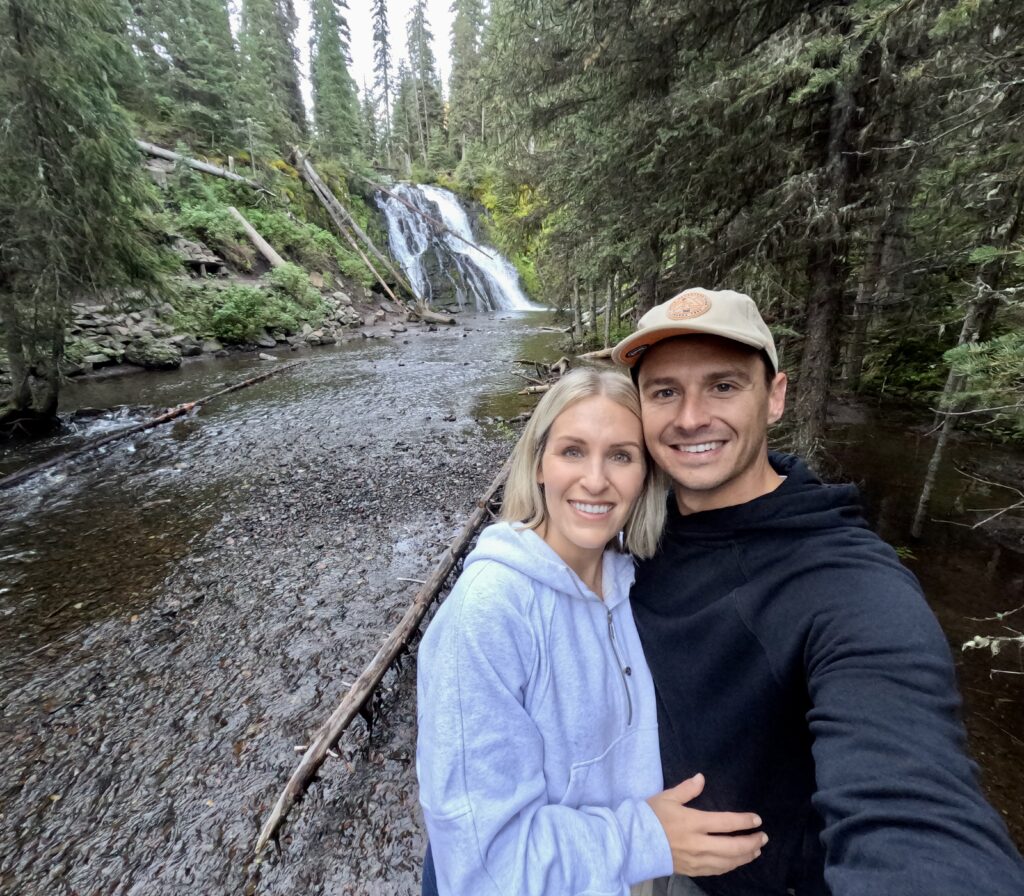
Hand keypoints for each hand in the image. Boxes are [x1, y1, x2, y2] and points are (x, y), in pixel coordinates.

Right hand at [647, 773, 766, 876]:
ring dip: (745, 856)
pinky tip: (736, 862)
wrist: (634, 842)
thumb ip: (686, 789)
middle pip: (733, 846)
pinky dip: (730, 866)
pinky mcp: (692, 870)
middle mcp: (698, 843)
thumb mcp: (667, 797)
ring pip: (728, 861)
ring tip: (755, 851)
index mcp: (693, 822)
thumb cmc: (650, 817)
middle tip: (763, 837)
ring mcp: (696, 859)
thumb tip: (701, 777)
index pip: (726, 822)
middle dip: (751, 842)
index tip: (757, 820)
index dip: (744, 821)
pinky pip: (717, 870)